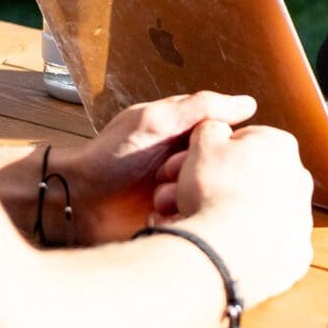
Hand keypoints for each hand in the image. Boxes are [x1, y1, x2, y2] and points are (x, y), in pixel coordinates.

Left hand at [53, 91, 258, 245]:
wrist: (78, 200)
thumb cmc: (111, 155)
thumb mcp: (154, 121)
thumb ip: (198, 108)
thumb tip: (249, 104)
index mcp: (192, 136)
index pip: (232, 139)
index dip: (222, 147)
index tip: (200, 153)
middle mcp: (195, 164)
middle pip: (226, 172)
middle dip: (206, 178)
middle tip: (174, 177)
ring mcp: (188, 194)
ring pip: (216, 200)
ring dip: (194, 201)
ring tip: (160, 197)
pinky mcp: (181, 221)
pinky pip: (200, 223)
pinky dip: (189, 221)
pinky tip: (167, 218)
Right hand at [156, 119, 312, 307]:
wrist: (223, 250)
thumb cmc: (213, 192)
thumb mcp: (201, 144)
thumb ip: (211, 127)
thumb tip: (217, 128)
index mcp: (280, 145)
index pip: (243, 142)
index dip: (214, 155)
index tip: (195, 169)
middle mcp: (299, 180)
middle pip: (252, 178)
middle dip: (223, 186)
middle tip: (193, 197)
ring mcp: (302, 218)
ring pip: (260, 212)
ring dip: (233, 215)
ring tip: (203, 224)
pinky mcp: (297, 252)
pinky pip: (269, 244)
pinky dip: (249, 245)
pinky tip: (224, 246)